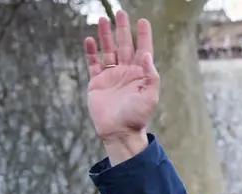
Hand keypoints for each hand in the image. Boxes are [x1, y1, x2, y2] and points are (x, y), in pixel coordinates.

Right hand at [84, 11, 157, 162]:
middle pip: (124, 45)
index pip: (143, 50)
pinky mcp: (97, 82)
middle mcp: (126, 72)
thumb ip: (151, 76)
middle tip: (120, 13)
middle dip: (122, 29)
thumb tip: (147, 55)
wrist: (119, 132)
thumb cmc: (137, 117)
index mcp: (140, 74)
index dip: (143, 36)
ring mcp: (111, 76)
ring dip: (105, 36)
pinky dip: (91, 52)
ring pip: (108, 51)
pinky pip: (94, 63)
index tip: (143, 21)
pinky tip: (90, 40)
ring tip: (102, 20)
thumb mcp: (150, 97)